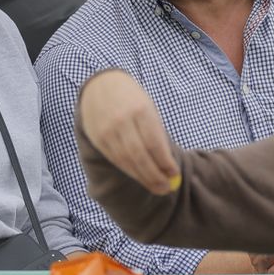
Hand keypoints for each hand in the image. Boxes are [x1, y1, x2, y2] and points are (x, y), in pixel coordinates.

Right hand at [78, 70, 180, 194]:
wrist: (102, 86)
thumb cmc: (133, 100)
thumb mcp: (148, 108)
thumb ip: (156, 134)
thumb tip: (168, 166)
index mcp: (140, 110)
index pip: (154, 142)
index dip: (165, 162)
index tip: (175, 174)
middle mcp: (122, 121)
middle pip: (139, 155)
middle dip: (154, 175)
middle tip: (167, 188)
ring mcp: (107, 131)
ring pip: (126, 161)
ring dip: (143, 177)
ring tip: (157, 187)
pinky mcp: (98, 139)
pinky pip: (116, 160)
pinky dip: (130, 171)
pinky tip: (140, 177)